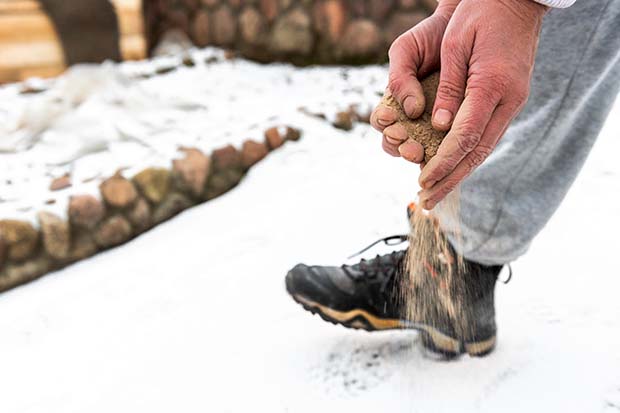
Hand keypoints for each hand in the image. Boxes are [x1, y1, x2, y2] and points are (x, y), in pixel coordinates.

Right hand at [370, 0, 459, 162]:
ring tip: (421, 152)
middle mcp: (409, 118)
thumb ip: (401, 79)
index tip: (391, 119)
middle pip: (396, 144)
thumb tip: (412, 111)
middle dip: (400, 147)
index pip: (382, 123)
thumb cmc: (428, 38)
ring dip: (417, 155)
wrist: (459, 25)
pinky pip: (445, 147)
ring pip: (418, 151)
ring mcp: (430, 125)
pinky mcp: (452, 128)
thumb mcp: (406, 51)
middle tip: (410, 146)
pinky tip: (444, 154)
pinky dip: (443, 154)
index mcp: (393, 102)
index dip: (385, 125)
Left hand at [419, 0, 546, 208]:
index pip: (464, 136)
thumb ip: (449, 89)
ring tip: (437, 193)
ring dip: (459, 173)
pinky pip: (487, 136)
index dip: (443, 162)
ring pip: (484, 147)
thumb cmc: (480, 15)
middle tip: (427, 202)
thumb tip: (440, 128)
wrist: (514, 0)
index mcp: (493, 85)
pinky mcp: (509, 100)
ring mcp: (512, 101)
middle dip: (450, 179)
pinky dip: (469, 156)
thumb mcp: (457, 45)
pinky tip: (454, 168)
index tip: (423, 181)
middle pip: (477, 151)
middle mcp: (508, 99)